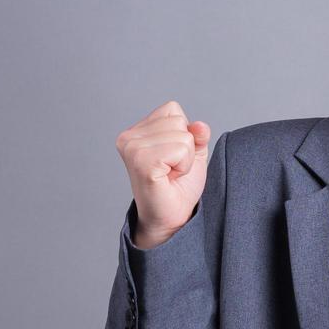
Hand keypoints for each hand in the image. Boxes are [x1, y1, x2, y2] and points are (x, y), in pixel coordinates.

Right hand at [115, 101, 212, 248]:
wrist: (172, 218)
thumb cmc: (179, 186)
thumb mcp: (193, 153)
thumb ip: (197, 134)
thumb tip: (199, 126)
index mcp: (136, 131)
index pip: (172, 109)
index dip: (183, 134)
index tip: (172, 158)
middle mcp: (129, 137)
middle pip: (178, 121)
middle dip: (185, 147)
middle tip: (172, 169)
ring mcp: (133, 149)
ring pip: (182, 136)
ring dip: (185, 159)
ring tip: (170, 174)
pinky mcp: (142, 163)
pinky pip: (181, 150)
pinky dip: (184, 166)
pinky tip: (169, 178)